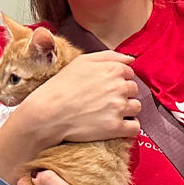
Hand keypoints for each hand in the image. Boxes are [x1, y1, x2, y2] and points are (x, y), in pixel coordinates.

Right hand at [9, 51, 142, 146]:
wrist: (47, 113)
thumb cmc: (61, 86)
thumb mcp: (82, 62)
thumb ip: (109, 56)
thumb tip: (131, 60)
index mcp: (113, 69)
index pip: (128, 73)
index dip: (118, 80)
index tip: (105, 87)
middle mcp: (120, 87)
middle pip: (133, 90)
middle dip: (122, 94)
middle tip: (104, 100)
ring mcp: (119, 108)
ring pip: (136, 108)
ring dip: (127, 110)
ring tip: (109, 113)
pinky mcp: (116, 128)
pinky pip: (134, 128)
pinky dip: (128, 127)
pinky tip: (116, 125)